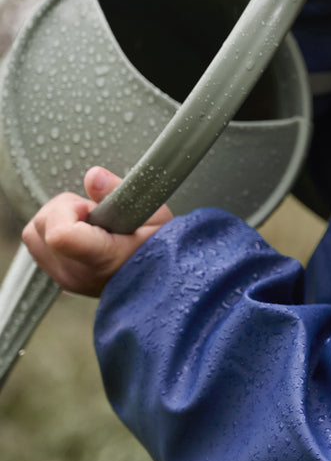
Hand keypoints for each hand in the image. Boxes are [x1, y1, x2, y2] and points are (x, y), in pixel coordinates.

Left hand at [22, 166, 172, 296]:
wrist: (165, 284)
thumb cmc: (163, 249)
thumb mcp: (156, 215)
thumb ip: (121, 192)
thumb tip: (92, 176)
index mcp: (101, 258)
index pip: (59, 234)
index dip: (69, 208)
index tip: (92, 208)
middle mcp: (77, 273)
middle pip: (41, 225)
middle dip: (65, 210)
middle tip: (98, 216)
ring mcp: (65, 280)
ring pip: (34, 234)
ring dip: (58, 221)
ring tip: (92, 227)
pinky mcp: (60, 280)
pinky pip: (39, 246)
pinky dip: (56, 233)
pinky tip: (85, 237)